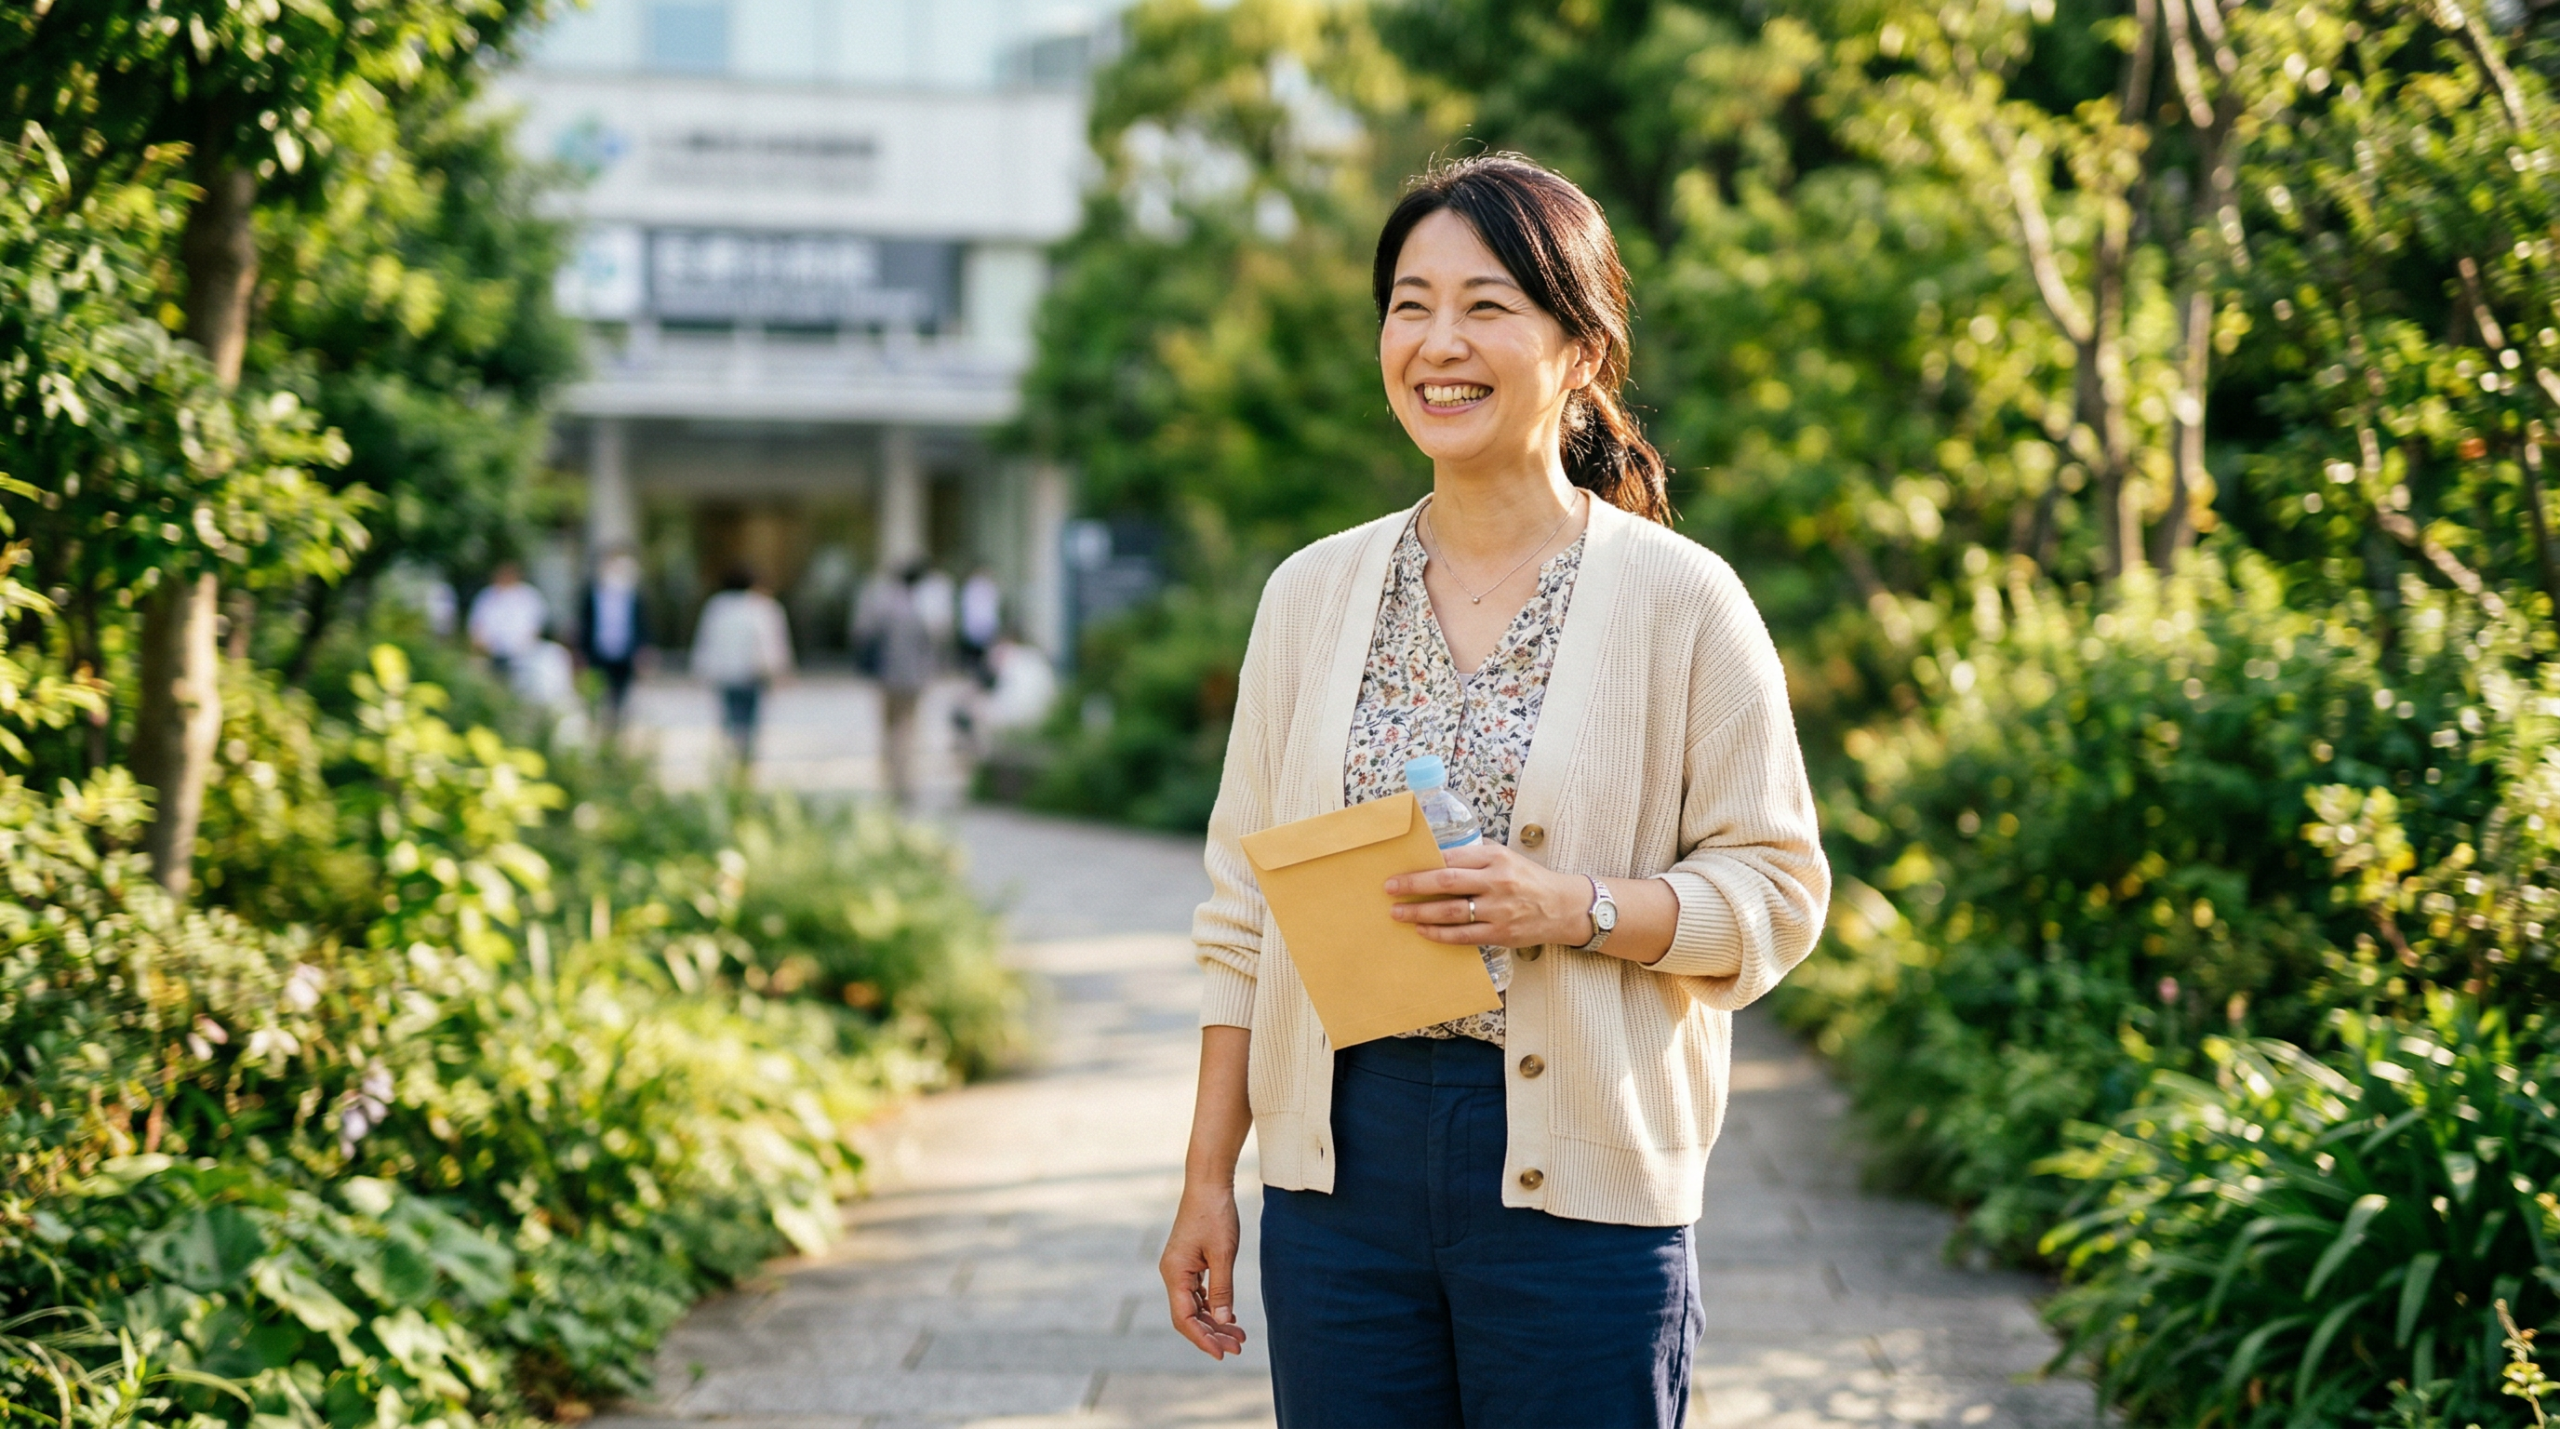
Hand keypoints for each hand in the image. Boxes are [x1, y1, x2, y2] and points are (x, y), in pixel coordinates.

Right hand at [1159, 1178, 1247, 1358]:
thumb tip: (1223, 1321)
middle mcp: (1172, 1273)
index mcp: (1175, 1273)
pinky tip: (1229, 1315)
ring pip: (1194, 1306)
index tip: (1222, 1353)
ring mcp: (1179, 1268)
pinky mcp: (1188, 1262)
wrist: (1209, 1183)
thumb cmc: (1215, 1214)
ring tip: (1239, 1336)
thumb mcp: (1223, 1255)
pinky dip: (1213, 1306)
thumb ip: (1222, 1290)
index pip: (1184, 1318)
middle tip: (1239, 1347)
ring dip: (1215, 1322)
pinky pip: (1198, 1292)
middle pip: (1189, 1316)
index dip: (1203, 1339)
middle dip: (1212, 1334)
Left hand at [1386, 840, 1591, 948]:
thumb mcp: (1506, 857)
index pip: (1452, 858)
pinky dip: (1440, 934)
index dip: (1424, 863)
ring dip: (1420, 913)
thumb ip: (1476, 856)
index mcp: (1496, 858)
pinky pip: (1463, 935)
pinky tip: (1422, 931)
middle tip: (1390, 888)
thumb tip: (1437, 856)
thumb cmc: (1529, 880)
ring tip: (1398, 913)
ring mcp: (1499, 910)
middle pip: (1447, 882)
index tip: (1401, 868)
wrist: (1562, 907)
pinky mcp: (1500, 934)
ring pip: (1451, 912)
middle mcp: (1497, 882)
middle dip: (1414, 886)